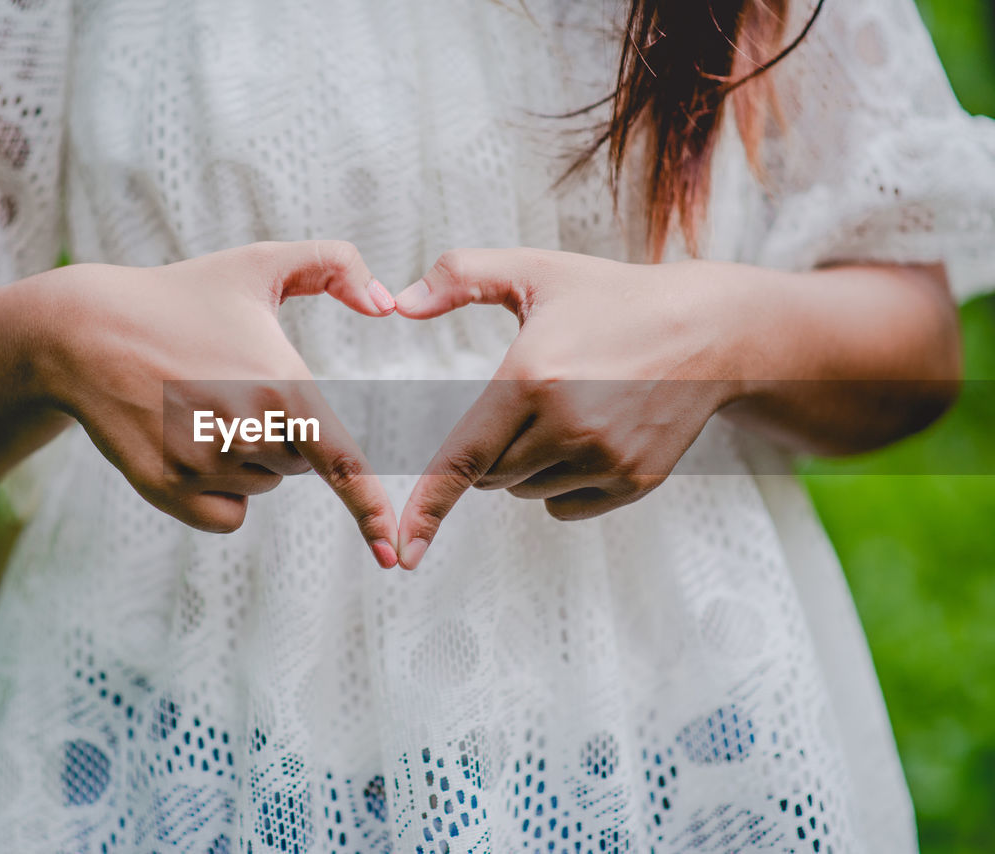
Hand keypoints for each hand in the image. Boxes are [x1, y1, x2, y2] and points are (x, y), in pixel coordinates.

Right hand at [29, 240, 400, 567]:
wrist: (85, 333)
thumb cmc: (179, 296)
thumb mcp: (258, 264)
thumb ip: (334, 265)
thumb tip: (386, 304)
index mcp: (280, 385)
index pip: (339, 461)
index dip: (368, 508)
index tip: (388, 549)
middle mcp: (244, 431)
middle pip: (299, 463)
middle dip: (281, 434)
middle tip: (230, 386)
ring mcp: (203, 466)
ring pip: (262, 485)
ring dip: (247, 458)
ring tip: (199, 406)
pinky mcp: (169, 490)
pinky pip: (227, 515)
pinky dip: (221, 493)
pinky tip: (188, 444)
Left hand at [392, 249, 740, 568]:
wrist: (711, 331)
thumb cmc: (612, 297)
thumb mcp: (536, 271)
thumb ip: (459, 276)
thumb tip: (399, 304)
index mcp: (532, 378)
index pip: (462, 458)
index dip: (427, 507)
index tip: (405, 547)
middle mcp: (568, 427)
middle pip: (489, 476)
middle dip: (490, 449)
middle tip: (528, 401)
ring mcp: (605, 460)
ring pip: (524, 492)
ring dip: (526, 466)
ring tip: (568, 410)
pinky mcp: (633, 482)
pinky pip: (564, 507)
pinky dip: (560, 485)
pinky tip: (590, 437)